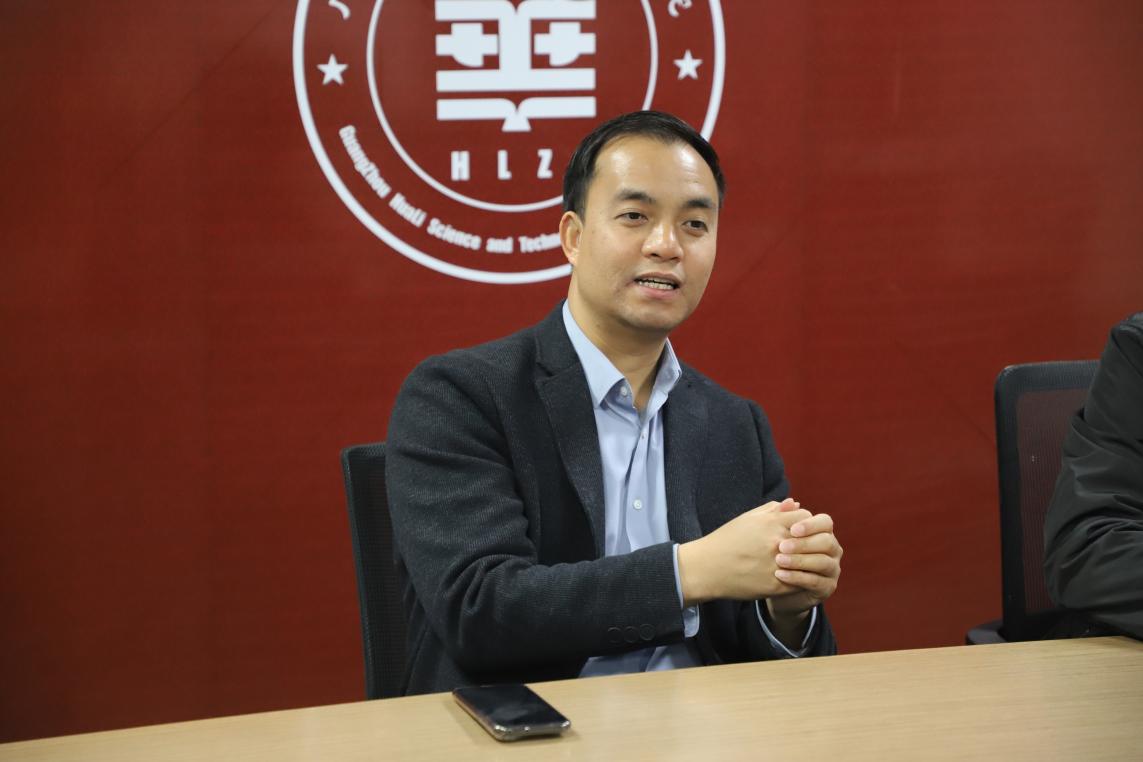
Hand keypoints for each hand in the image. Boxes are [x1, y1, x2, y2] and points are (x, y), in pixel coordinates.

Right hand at [678, 498, 810, 604]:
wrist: (708, 568)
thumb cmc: (726, 540)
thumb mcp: (747, 519)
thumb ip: (773, 510)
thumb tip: (794, 503)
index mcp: (771, 523)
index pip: (805, 518)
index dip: (806, 523)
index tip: (801, 530)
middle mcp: (777, 542)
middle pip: (811, 539)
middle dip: (811, 542)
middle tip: (808, 547)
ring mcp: (778, 564)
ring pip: (809, 562)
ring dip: (810, 561)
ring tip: (805, 563)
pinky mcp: (776, 585)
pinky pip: (800, 581)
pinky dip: (802, 578)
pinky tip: (797, 577)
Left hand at [767, 509, 841, 619]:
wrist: (775, 583)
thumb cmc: (777, 552)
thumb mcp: (777, 534)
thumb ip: (782, 517)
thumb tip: (790, 501)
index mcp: (823, 532)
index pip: (825, 522)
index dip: (811, 525)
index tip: (792, 529)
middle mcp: (833, 549)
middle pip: (826, 542)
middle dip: (804, 544)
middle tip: (782, 546)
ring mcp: (832, 569)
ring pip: (823, 562)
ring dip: (800, 561)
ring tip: (778, 560)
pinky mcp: (827, 587)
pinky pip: (816, 582)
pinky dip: (797, 578)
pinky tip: (780, 575)